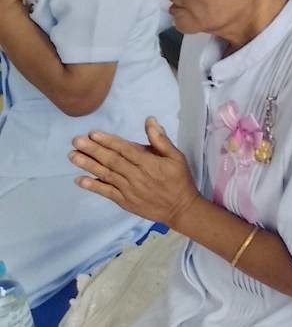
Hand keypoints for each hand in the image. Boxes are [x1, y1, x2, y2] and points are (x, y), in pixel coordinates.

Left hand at [71, 118, 199, 227]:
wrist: (180, 208)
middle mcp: (135, 175)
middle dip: (93, 150)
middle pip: (111, 160)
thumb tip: (149, 120)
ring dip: (88, 165)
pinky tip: (79, 180)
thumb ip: (161, 140)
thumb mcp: (176, 156)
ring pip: (106, 175)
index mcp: (148, 162)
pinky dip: (93, 186)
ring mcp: (128, 189)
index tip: (93, 134)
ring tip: (73, 156)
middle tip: (76, 141)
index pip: (125, 149)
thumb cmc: (178, 179)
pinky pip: (106, 192)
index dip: (108, 141)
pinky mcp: (124, 201)